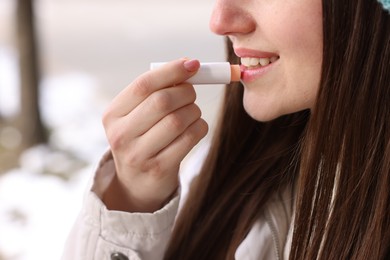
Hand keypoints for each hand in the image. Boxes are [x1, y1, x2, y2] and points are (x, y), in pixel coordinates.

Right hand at [102, 59, 208, 211]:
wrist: (136, 184)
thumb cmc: (142, 139)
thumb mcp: (137, 115)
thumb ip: (156, 91)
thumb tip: (188, 65)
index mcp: (112, 114)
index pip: (143, 85)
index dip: (171, 71)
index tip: (192, 63)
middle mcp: (120, 135)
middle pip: (162, 101)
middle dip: (185, 92)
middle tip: (191, 93)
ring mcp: (138, 155)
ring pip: (178, 120)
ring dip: (194, 111)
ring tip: (192, 113)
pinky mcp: (159, 169)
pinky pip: (189, 138)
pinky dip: (199, 127)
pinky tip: (196, 127)